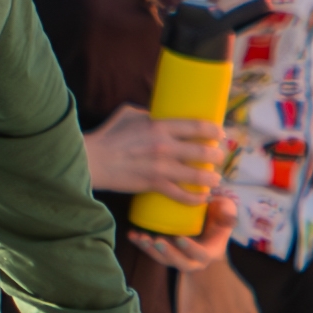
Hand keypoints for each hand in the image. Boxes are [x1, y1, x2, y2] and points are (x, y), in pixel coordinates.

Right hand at [79, 105, 209, 198]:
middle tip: (219, 157)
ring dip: (211, 178)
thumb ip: (149, 114)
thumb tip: (161, 115)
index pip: (197, 126)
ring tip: (216, 178)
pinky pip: (181, 195)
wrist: (92, 160)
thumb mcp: (130, 114)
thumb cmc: (109, 135)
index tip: (219, 134)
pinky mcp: (154, 184)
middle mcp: (165, 146)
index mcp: (160, 125)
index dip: (214, 130)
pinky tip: (203, 198)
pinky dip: (195, 198)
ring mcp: (161, 167)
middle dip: (217, 155)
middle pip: (203, 151)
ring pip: (197, 175)